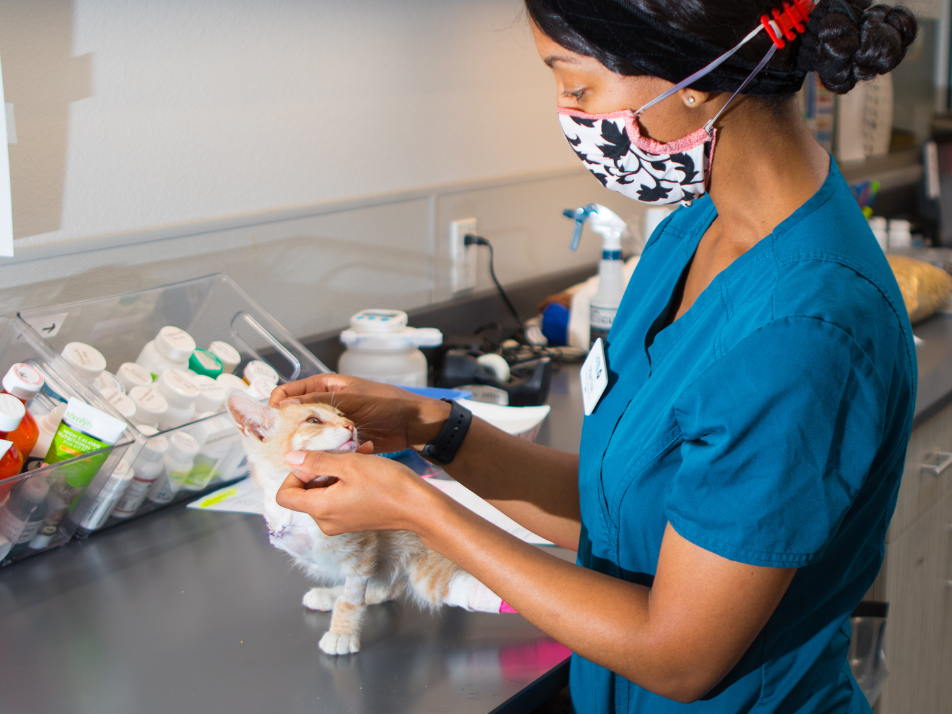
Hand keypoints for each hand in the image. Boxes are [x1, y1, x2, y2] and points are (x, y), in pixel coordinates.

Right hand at [269, 374, 450, 452]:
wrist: (412, 424)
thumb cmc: (386, 403)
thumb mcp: (350, 399)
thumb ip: (318, 403)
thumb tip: (284, 405)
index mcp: (324, 386)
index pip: (288, 392)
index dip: (276, 405)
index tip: (271, 422)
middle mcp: (324, 404)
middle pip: (294, 415)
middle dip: (286, 428)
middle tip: (280, 443)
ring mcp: (332, 423)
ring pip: (307, 434)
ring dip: (303, 443)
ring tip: (297, 454)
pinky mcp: (340, 441)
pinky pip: (322, 447)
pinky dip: (319, 453)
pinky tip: (317, 460)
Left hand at [275, 447, 434, 535]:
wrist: (420, 507)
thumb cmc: (387, 485)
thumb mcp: (349, 465)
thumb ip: (316, 461)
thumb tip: (290, 458)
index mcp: (320, 509)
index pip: (285, 495)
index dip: (294, 474)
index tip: (314, 460)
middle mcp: (326, 521)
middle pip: (305, 492)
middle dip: (320, 467)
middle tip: (342, 450)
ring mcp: (340, 523)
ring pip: (324, 491)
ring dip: (336, 469)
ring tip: (359, 452)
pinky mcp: (354, 520)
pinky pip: (339, 497)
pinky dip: (347, 479)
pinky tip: (365, 462)